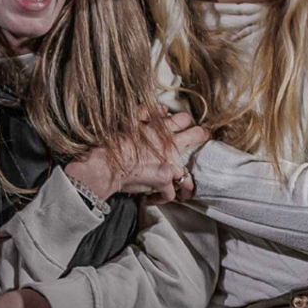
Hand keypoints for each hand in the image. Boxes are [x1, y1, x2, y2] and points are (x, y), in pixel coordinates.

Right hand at [65, 109, 209, 204]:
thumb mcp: (130, 121)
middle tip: (202, 138)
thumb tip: (163, 110)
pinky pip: (171, 193)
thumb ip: (147, 113)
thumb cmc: (114, 143)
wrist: (106, 164)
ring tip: (187, 188)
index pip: (184, 119)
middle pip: (197, 135)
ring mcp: (170, 164)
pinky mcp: (163, 181)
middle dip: (201, 136)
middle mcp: (171, 146)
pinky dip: (164, 196)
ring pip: (188, 174)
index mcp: (163, 130)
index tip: (185, 125)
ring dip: (186, 181)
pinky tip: (158, 197)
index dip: (185, 121)